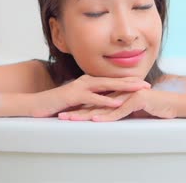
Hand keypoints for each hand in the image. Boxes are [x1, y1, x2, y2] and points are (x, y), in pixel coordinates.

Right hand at [30, 75, 149, 117]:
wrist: (36, 105)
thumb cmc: (58, 105)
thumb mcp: (79, 102)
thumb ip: (92, 100)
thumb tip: (105, 104)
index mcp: (89, 82)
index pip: (113, 81)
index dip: (129, 82)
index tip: (144, 84)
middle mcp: (87, 81)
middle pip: (114, 80)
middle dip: (132, 82)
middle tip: (148, 85)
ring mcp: (81, 87)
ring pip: (107, 86)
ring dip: (124, 88)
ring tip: (139, 90)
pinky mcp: (74, 95)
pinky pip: (93, 98)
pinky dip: (106, 100)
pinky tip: (117, 103)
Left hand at [57, 89, 177, 121]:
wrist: (174, 104)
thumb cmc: (157, 107)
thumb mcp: (135, 110)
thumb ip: (123, 111)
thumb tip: (112, 117)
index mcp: (119, 94)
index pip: (96, 101)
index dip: (81, 107)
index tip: (67, 113)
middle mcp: (121, 93)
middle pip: (95, 103)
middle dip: (77, 110)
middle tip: (62, 116)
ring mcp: (128, 96)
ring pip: (103, 107)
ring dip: (86, 114)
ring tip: (72, 119)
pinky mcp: (136, 101)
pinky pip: (119, 111)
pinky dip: (106, 116)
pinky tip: (95, 120)